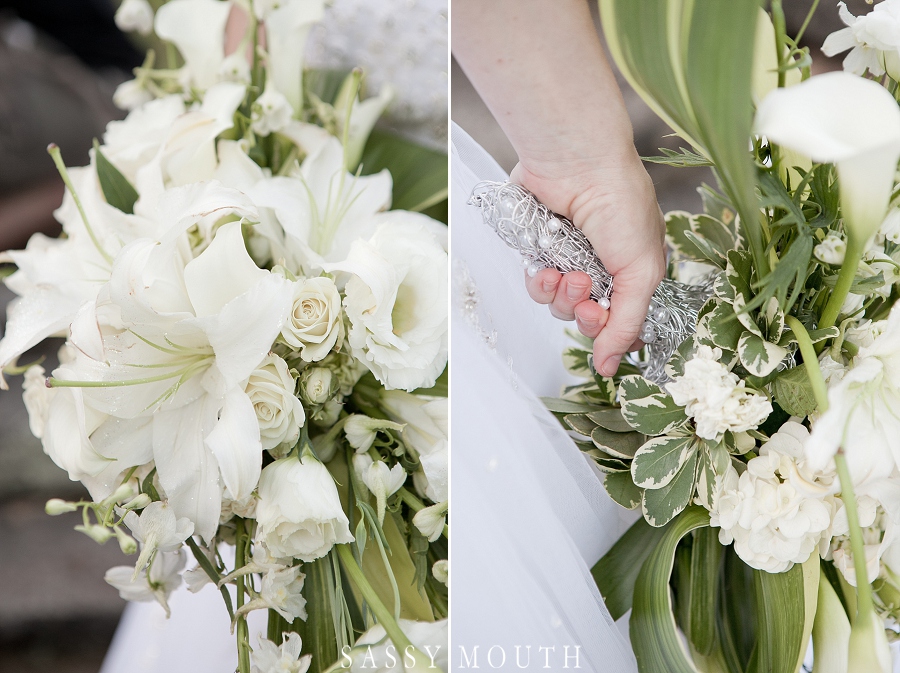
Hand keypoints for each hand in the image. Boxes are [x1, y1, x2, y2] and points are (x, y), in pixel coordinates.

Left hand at [515, 154, 666, 377]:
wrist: (577, 164)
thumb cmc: (620, 207)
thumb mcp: (641, 270)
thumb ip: (626, 322)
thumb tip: (610, 367)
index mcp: (635, 269)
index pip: (624, 320)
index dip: (614, 334)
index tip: (608, 329)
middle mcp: (602, 266)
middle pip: (587, 318)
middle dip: (584, 312)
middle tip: (584, 290)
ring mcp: (569, 258)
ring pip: (559, 305)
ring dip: (561, 297)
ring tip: (567, 272)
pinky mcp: (540, 250)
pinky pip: (536, 286)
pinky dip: (539, 283)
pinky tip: (545, 268)